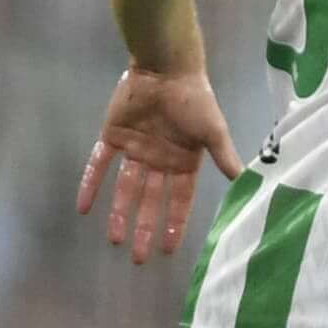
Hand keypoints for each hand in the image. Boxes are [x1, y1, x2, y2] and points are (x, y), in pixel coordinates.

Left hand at [73, 67, 241, 261]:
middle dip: (145, 228)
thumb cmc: (195, 100)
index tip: (169, 250)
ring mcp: (135, 151)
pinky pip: (99, 165)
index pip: (178, 201)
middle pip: (150, 201)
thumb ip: (224, 157)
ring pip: (124, 189)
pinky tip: (83, 207)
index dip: (174, 224)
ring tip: (114, 240)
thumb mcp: (214, 131)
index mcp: (184, 162)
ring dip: (119, 213)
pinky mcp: (112, 138)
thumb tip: (244, 182)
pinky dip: (90, 185)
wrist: (166, 70)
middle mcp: (159, 161)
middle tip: (138, 257)